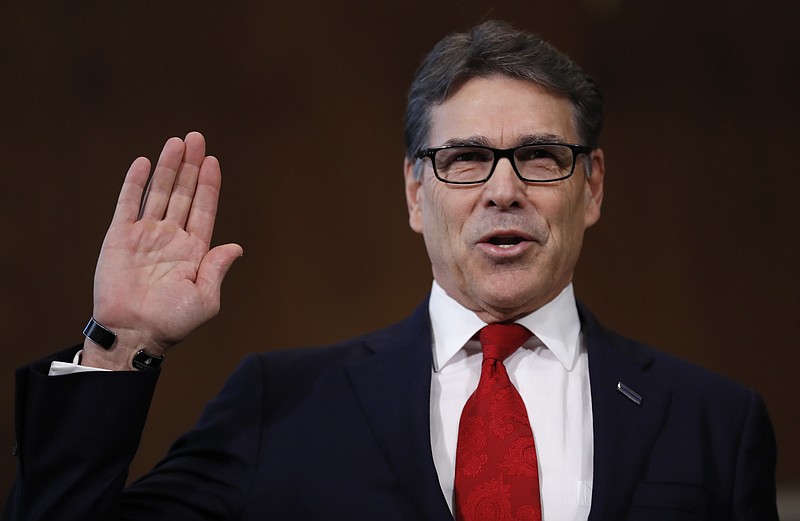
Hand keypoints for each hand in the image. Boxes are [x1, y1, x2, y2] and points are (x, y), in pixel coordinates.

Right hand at [82, 132, 242, 369]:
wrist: (134, 333)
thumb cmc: (172, 322)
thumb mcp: (205, 299)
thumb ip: (217, 269)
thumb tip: (236, 247)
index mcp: (194, 250)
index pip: (204, 209)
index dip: (209, 185)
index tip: (213, 162)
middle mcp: (171, 237)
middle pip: (183, 193)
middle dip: (190, 166)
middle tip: (196, 138)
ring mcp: (145, 235)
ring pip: (159, 193)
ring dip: (168, 167)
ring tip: (176, 142)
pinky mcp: (120, 237)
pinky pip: (128, 204)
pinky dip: (135, 184)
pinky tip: (144, 163)